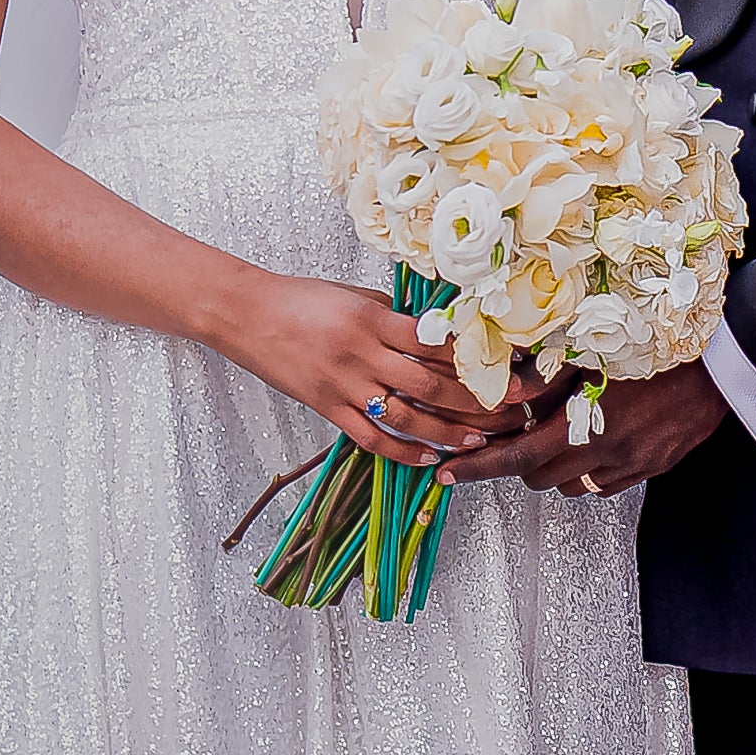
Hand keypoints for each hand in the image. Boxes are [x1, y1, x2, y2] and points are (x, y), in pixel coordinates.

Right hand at [214, 273, 533, 467]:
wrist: (245, 314)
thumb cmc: (304, 299)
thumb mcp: (356, 296)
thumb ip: (397, 317)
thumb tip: (443, 332)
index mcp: (373, 319)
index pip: (437, 344)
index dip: (476, 358)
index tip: (509, 366)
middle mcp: (361, 354)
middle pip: (430, 385)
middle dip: (475, 400)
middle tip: (510, 409)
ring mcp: (343, 386)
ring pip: (405, 418)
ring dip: (446, 432)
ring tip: (477, 439)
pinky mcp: (326, 409)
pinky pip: (370, 438)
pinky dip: (403, 451)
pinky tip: (429, 457)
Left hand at [444, 358, 730, 499]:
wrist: (727, 358)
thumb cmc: (659, 342)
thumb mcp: (593, 346)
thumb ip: (544, 371)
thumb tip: (499, 386)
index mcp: (587, 423)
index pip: (517, 458)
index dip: (478, 469)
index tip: (448, 475)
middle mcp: (608, 453)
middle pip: (541, 478)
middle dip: (519, 462)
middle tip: (514, 434)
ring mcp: (635, 465)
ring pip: (573, 486)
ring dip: (556, 467)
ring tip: (558, 434)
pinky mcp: (656, 467)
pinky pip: (606, 484)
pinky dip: (589, 470)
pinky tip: (594, 441)